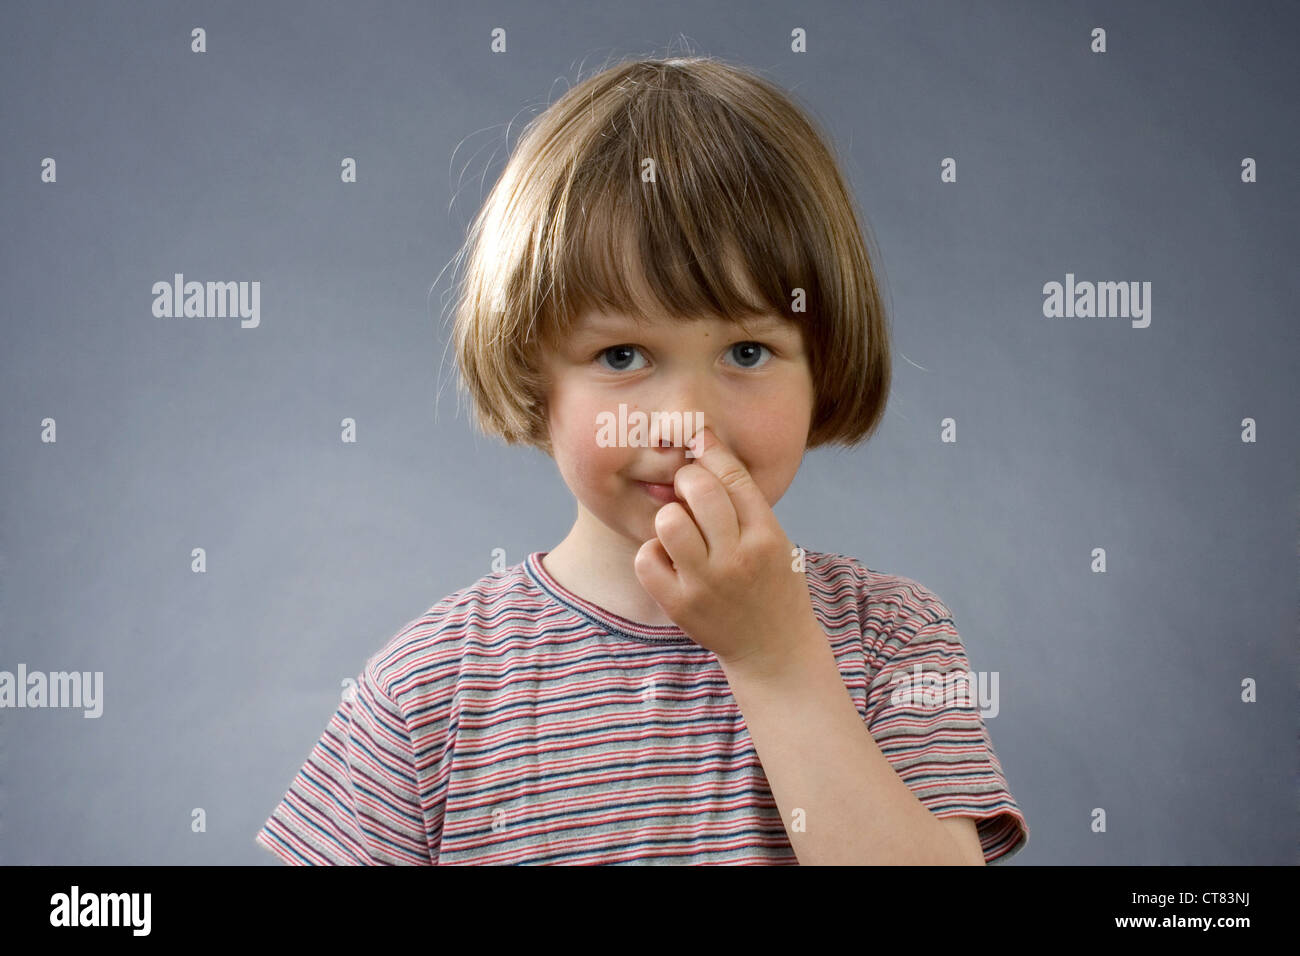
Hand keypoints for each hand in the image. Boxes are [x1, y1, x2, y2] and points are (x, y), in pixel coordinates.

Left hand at [633, 425, 819, 668]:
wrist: (773, 650)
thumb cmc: (772, 585)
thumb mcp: (776, 540)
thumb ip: (744, 502)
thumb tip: (703, 445)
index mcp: (767, 536)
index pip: (733, 476)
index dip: (710, 448)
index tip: (697, 437)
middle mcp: (737, 558)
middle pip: (698, 490)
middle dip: (687, 479)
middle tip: (688, 491)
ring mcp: (706, 584)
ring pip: (668, 521)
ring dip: (669, 517)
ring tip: (679, 529)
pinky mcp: (680, 605)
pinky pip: (648, 558)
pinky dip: (653, 553)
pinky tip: (669, 559)